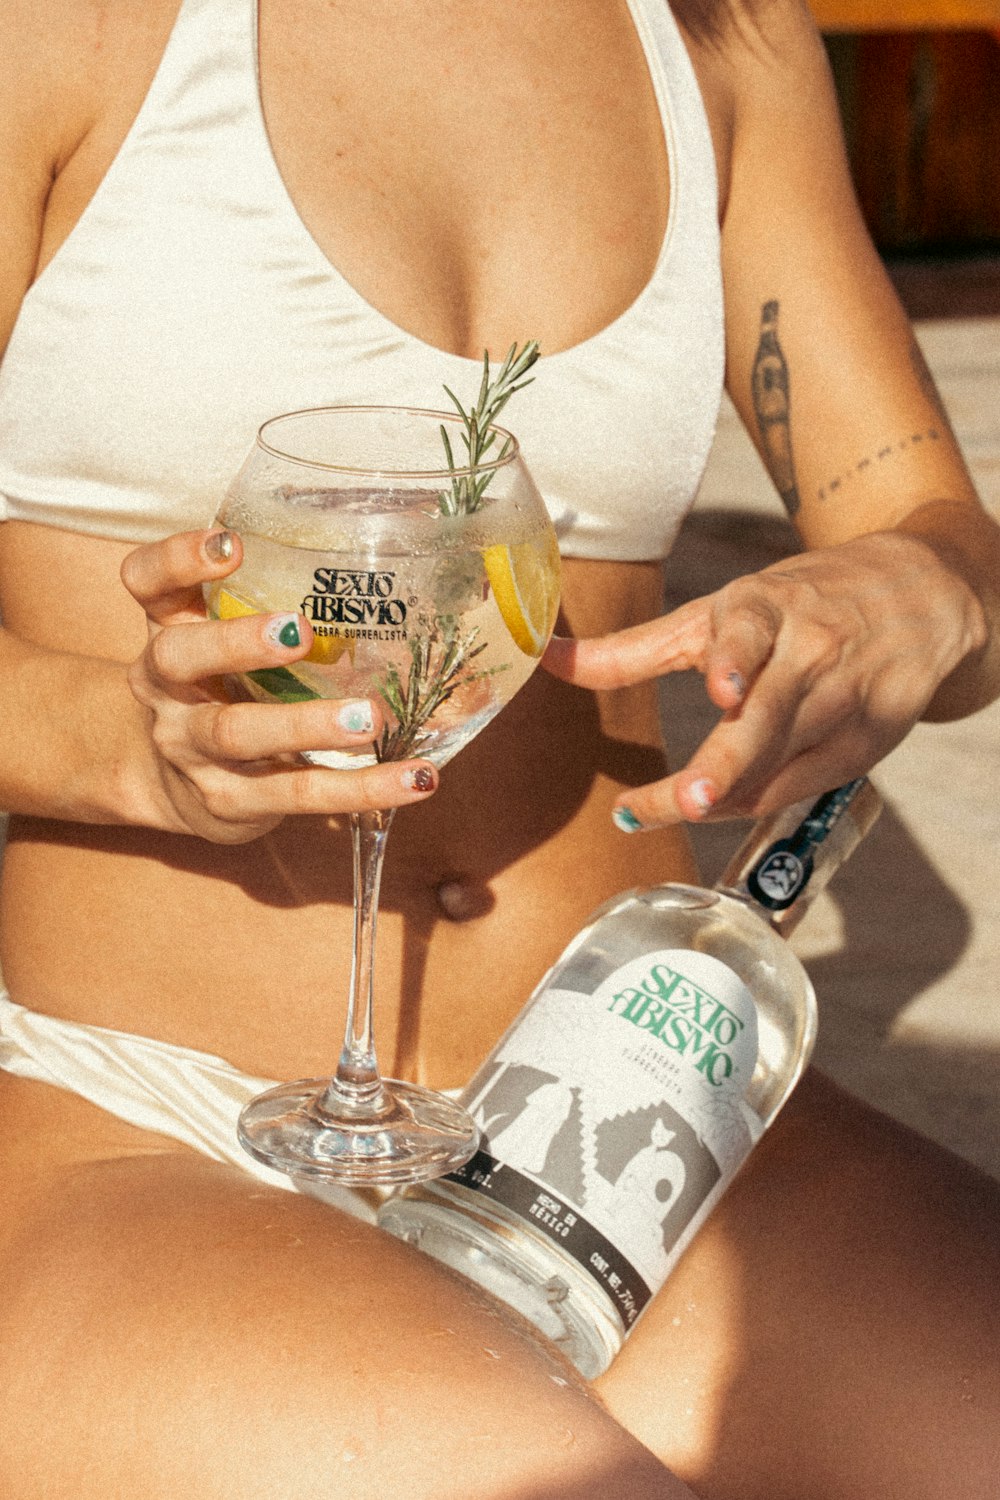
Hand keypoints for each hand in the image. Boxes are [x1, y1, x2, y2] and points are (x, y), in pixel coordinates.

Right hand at [121, 529, 437, 842]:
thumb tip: (382, 560)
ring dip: (305, 725)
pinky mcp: (231, 802)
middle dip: (237, 642)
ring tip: (367, 718)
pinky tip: (414, 778)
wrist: (175, 784)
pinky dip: (360, 789)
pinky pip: (298, 794)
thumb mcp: (225, 639)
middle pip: (179, 657)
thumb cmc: (222, 688)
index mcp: (168, 629)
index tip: (231, 544)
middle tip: (298, 631)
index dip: (177, 560)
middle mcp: (166, 688)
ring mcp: (192, 749)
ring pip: (237, 733)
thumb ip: (268, 601)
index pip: (147, 582)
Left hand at [543, 530, 985, 826]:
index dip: (735, 660)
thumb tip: (543, 656)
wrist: (922, 595)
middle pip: (765, 719)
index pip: (749, 633)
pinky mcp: (872, 740)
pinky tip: (718, 803)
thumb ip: (633, 649)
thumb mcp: (717, 613)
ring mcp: (846, 699)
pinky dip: (755, 799)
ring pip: (779, 763)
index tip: (723, 687)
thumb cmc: (797, 604)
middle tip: (692, 800)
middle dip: (727, 764)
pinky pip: (802, 785)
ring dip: (724, 793)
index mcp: (766, 607)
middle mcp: (810, 650)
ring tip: (673, 806)